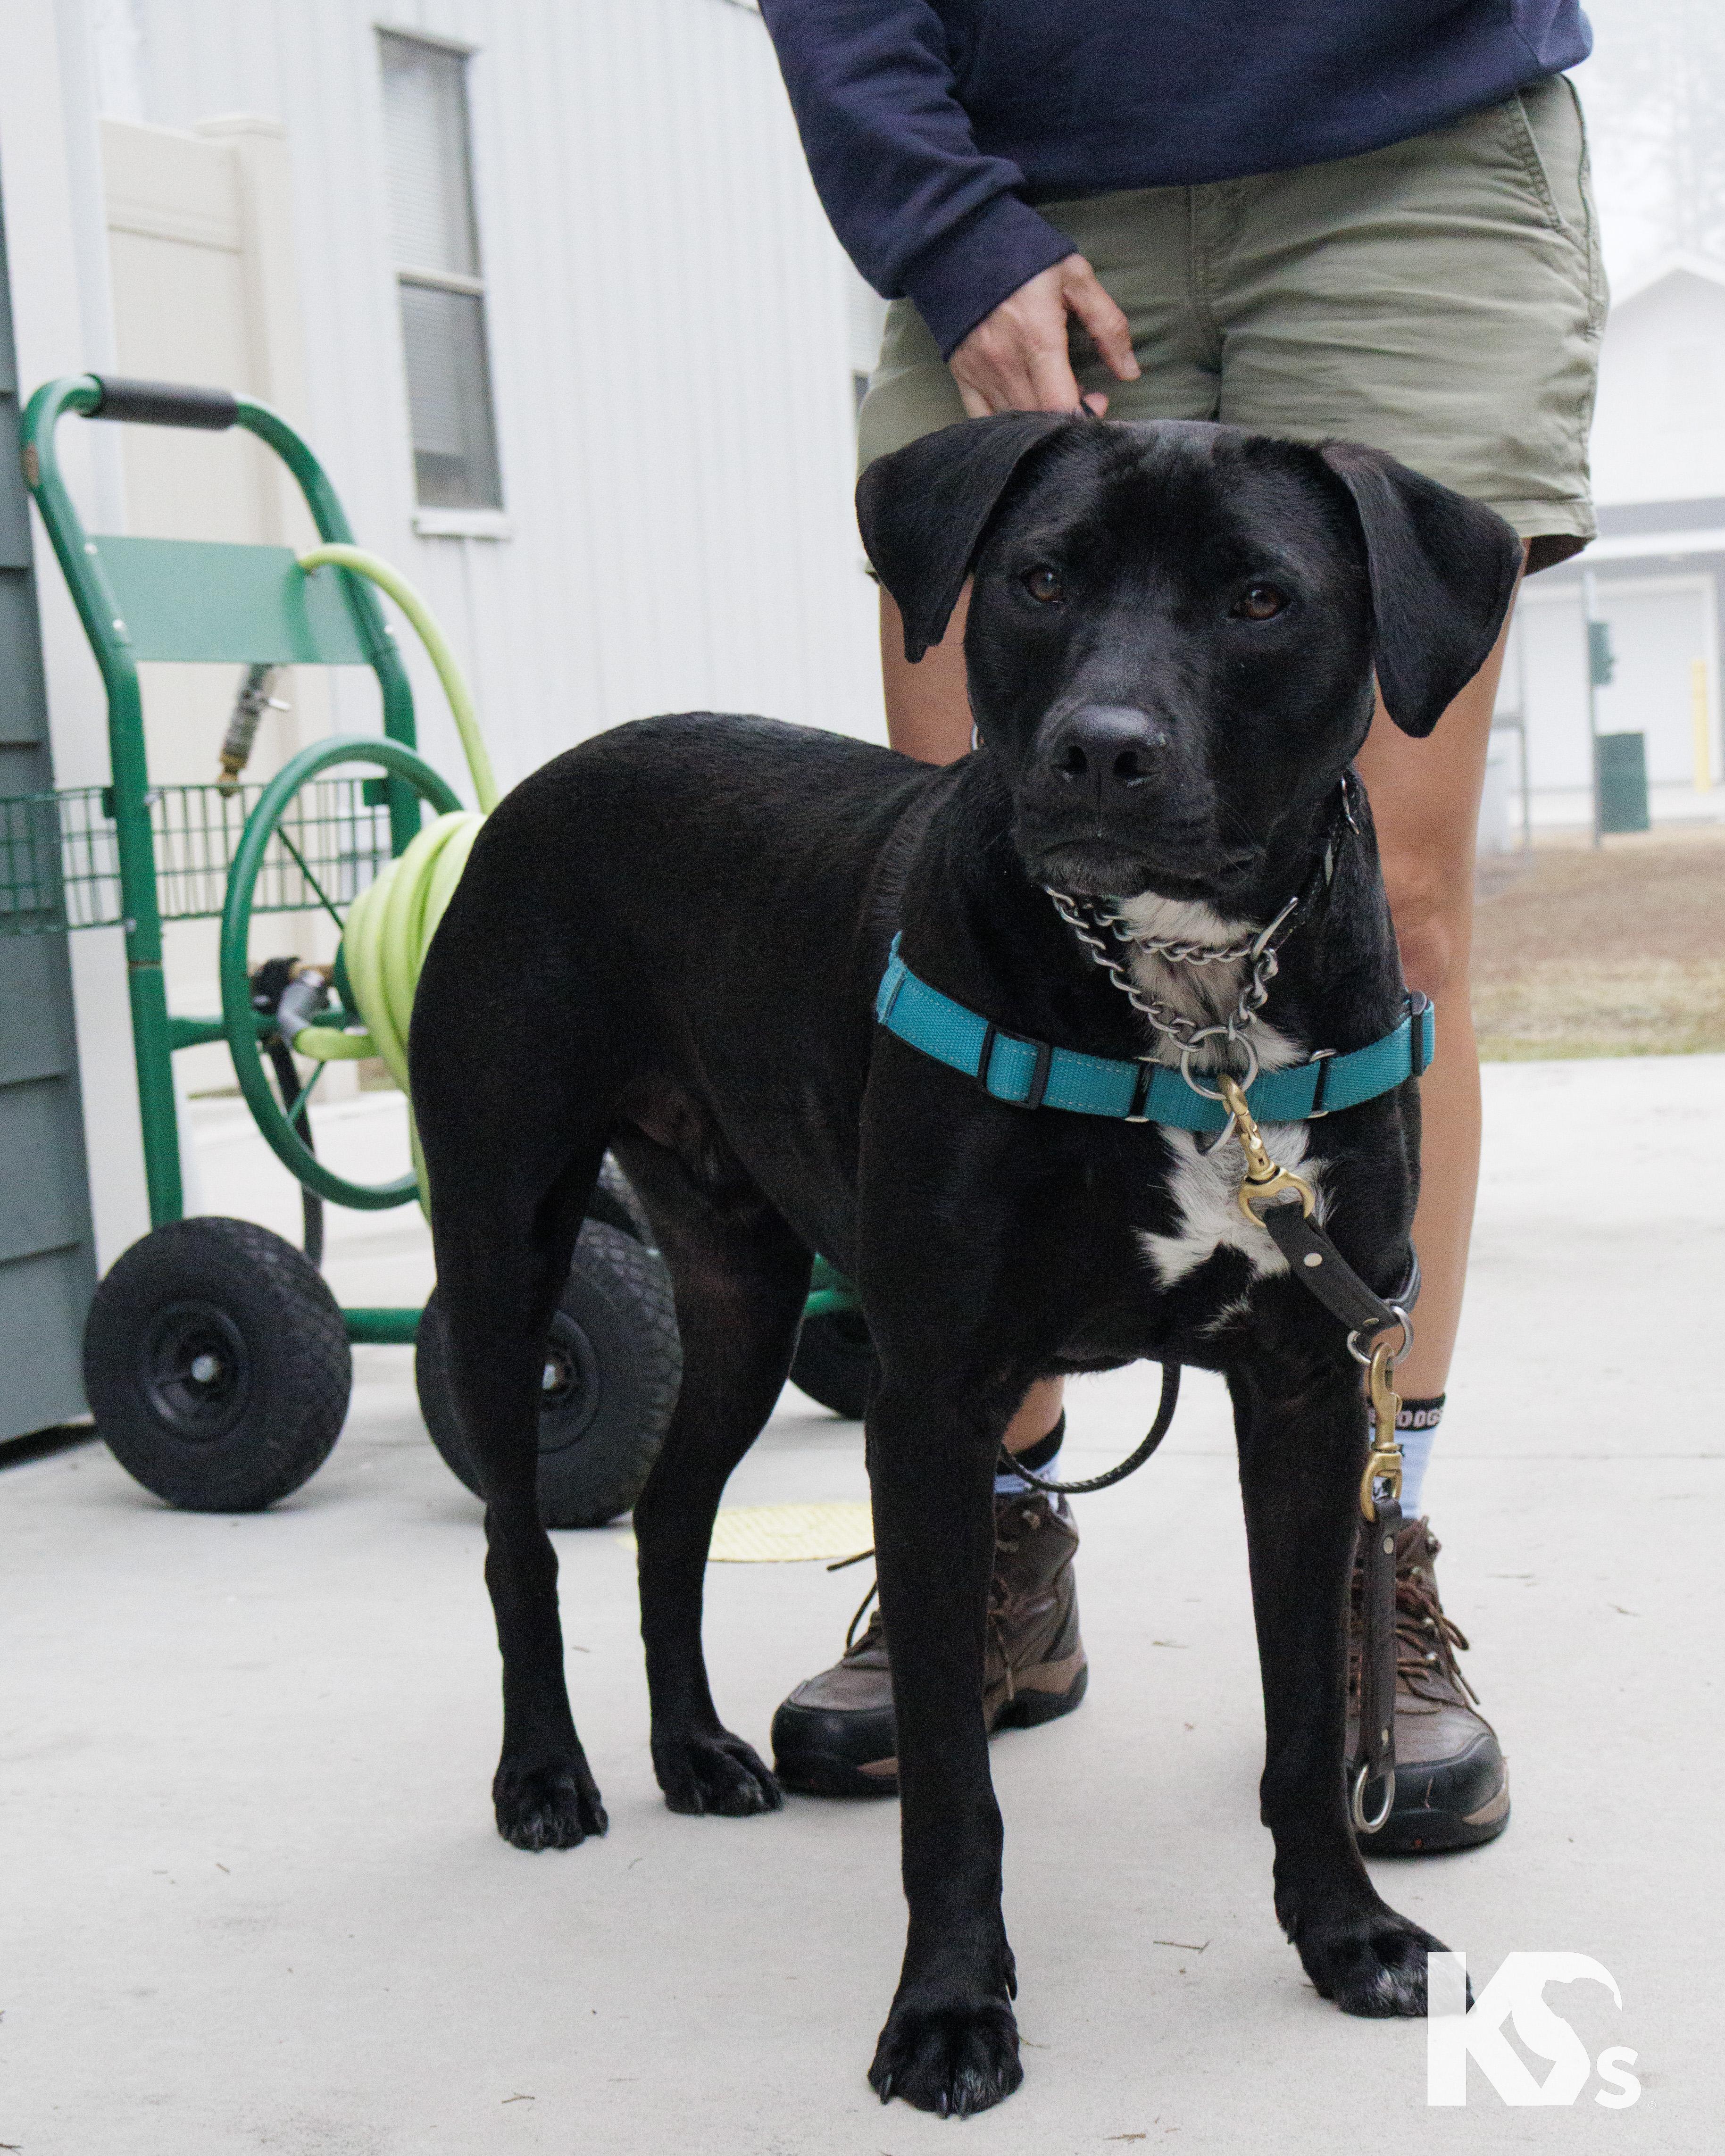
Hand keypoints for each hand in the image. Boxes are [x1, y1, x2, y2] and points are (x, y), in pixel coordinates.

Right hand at [949, 254, 1138, 418]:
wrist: (966, 241)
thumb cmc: (1028, 258)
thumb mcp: (1077, 278)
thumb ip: (1108, 325)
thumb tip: (1130, 372)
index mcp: (1038, 338)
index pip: (1060, 405)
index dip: (1084, 415)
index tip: (1098, 399)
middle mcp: (1005, 362)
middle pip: (1039, 418)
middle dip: (1067, 418)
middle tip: (1082, 396)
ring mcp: (980, 372)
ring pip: (1014, 421)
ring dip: (1041, 420)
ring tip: (1055, 394)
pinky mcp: (962, 374)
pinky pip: (982, 419)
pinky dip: (1007, 423)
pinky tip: (1024, 407)